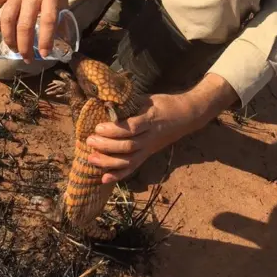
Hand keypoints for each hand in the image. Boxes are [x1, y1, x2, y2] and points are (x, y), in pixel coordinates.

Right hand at [0, 0, 67, 62]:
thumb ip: (61, 12)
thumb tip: (62, 36)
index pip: (49, 21)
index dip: (46, 39)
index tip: (44, 53)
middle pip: (25, 25)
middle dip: (25, 46)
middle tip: (27, 58)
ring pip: (8, 19)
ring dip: (9, 38)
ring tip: (13, 48)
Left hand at [85, 75, 237, 182]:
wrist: (187, 116)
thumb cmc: (165, 104)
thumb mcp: (149, 98)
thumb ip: (130, 102)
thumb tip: (107, 101)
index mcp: (151, 120)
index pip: (131, 128)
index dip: (114, 130)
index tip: (98, 127)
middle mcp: (150, 137)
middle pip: (128, 146)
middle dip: (106, 146)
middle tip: (89, 140)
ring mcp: (150, 148)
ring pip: (129, 160)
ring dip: (108, 162)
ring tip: (91, 158)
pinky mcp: (149, 155)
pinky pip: (133, 167)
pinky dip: (119, 175)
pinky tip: (104, 178)